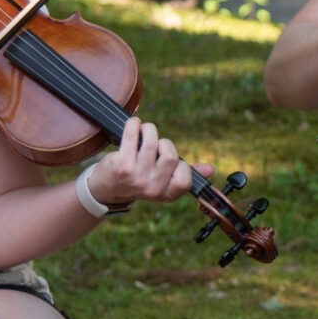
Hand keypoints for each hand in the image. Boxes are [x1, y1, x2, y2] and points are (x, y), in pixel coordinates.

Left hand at [84, 119, 200, 209]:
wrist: (106, 188)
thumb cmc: (138, 179)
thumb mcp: (162, 181)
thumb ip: (186, 173)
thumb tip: (211, 169)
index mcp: (165, 194)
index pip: (185, 179)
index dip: (181, 165)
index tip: (170, 161)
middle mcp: (152, 189)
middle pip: (170, 156)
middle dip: (164, 143)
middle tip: (154, 144)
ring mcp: (136, 178)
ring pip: (152, 143)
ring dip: (149, 130)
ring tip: (143, 131)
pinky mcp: (122, 166)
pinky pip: (133, 136)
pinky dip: (134, 125)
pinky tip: (134, 124)